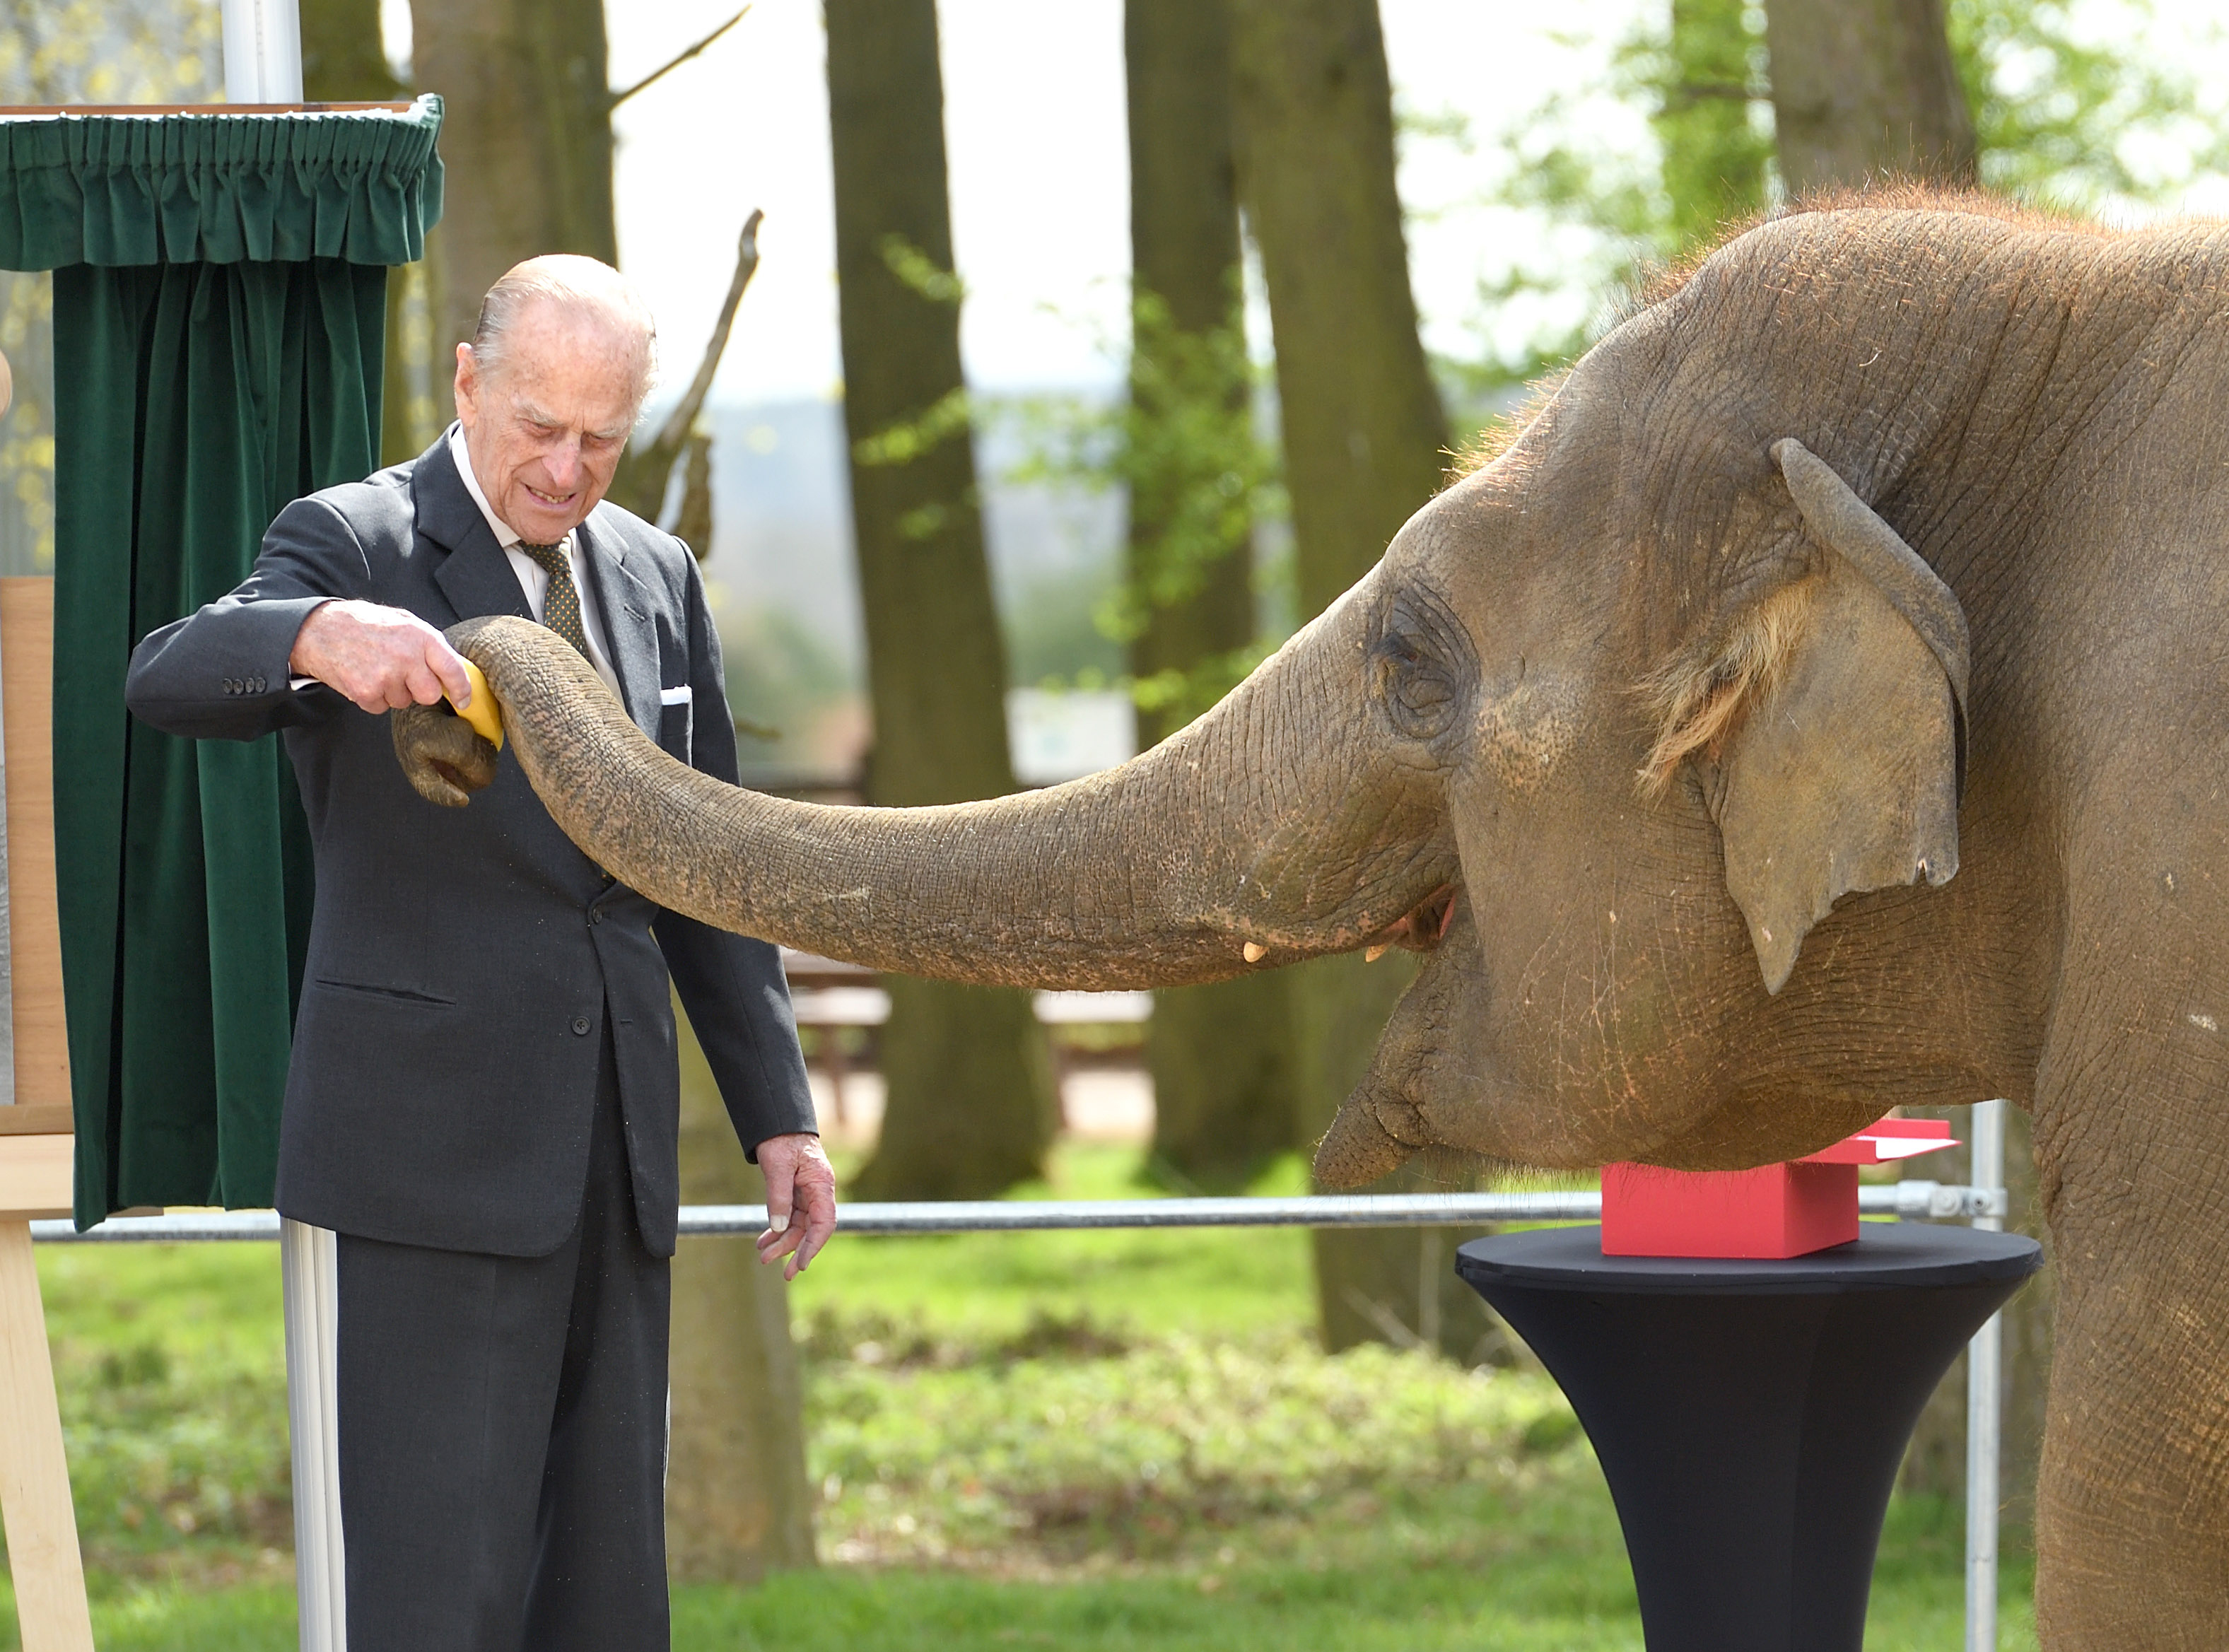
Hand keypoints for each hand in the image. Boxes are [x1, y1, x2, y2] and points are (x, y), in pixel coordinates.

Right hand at [290, 600, 474, 715]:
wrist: (320, 630)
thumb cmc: (365, 624)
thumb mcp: (403, 621)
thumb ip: (429, 644)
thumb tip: (455, 667)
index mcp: (421, 637)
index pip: (454, 670)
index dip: (462, 689)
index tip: (464, 700)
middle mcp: (406, 657)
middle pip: (430, 695)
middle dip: (421, 691)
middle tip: (404, 676)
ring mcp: (386, 677)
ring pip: (404, 702)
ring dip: (394, 692)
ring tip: (377, 668)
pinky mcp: (366, 692)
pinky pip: (381, 707)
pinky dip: (374, 698)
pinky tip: (364, 676)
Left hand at [755, 1133, 836, 1279]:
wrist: (778, 1123)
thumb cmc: (781, 1140)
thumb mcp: (778, 1167)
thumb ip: (778, 1197)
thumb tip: (777, 1228)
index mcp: (821, 1185)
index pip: (824, 1223)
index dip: (813, 1245)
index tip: (801, 1264)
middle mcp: (818, 1192)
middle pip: (810, 1229)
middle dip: (796, 1251)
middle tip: (784, 1274)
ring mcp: (807, 1193)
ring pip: (798, 1226)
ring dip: (782, 1242)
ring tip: (764, 1257)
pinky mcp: (795, 1193)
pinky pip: (788, 1217)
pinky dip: (776, 1230)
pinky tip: (763, 1241)